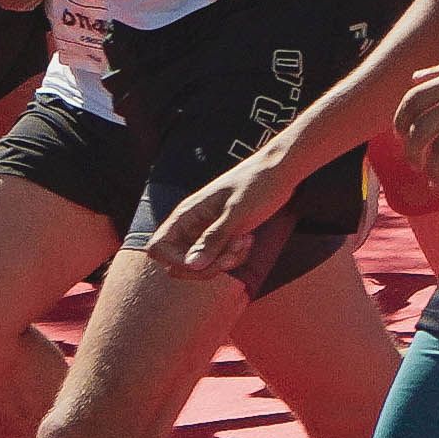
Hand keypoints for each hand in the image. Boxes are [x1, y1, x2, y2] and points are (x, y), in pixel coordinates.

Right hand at [142, 146, 302, 275]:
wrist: (280, 171)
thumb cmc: (258, 183)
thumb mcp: (238, 212)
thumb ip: (214, 238)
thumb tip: (191, 265)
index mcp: (187, 214)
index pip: (158, 248)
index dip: (174, 261)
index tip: (203, 260)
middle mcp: (191, 225)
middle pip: (179, 264)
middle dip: (206, 266)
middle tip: (232, 254)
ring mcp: (206, 232)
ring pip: (201, 265)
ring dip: (223, 262)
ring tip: (245, 242)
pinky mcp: (222, 237)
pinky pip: (219, 260)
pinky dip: (233, 258)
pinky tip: (248, 240)